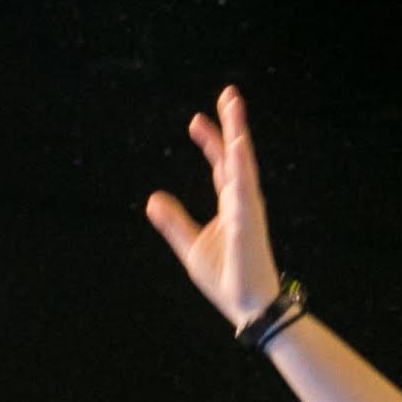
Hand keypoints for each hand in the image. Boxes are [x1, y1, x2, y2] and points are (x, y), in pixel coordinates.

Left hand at [142, 83, 284, 324]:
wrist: (248, 307)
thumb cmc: (226, 279)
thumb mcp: (191, 246)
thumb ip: (174, 221)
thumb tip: (152, 199)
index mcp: (231, 204)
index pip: (221, 164)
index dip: (210, 140)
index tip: (195, 119)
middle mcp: (243, 201)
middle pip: (237, 155)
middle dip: (233, 124)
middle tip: (229, 93)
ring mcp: (248, 210)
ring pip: (244, 165)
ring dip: (239, 136)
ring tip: (233, 108)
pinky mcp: (249, 224)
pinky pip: (244, 191)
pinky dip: (240, 168)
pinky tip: (236, 147)